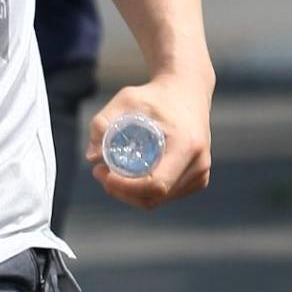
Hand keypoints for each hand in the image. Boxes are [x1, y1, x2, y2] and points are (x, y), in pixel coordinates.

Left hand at [87, 74, 211, 211]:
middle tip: (99, 171)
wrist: (188, 91)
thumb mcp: (125, 99)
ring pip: (158, 200)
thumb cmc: (155, 96)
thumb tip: (91, 157)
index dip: (127, 187)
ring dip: (130, 194)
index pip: (156, 183)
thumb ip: (103, 123)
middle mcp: (198, 163)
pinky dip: (144, 192)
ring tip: (111, 173)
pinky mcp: (198, 179)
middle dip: (122, 191)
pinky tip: (131, 175)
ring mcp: (201, 174)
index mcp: (186, 144)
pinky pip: (166, 196)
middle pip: (154, 197)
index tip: (105, 174)